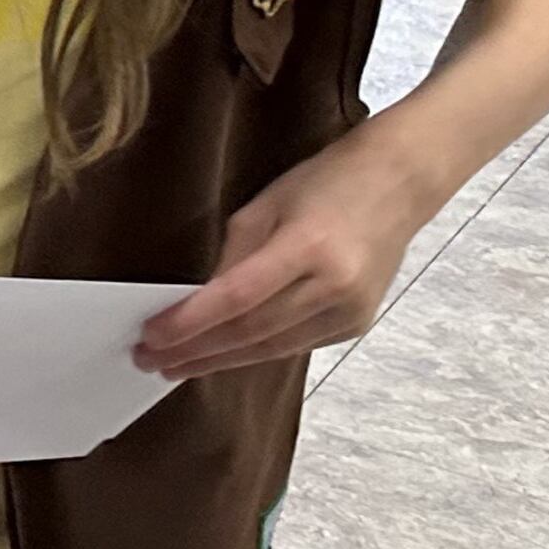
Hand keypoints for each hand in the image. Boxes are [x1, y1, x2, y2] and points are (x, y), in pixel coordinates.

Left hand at [136, 140, 429, 380]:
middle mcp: (335, 286)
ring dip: (220, 360)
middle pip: (252, 331)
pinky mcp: (357, 324)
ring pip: (273, 348)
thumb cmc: (324, 183)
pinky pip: (295, 345)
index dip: (190, 322)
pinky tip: (221, 356)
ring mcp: (351, 310)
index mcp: (308, 247)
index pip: (237, 298)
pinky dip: (254, 351)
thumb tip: (197, 303)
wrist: (398, 184)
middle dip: (197, 349)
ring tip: (177, 366)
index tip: (150, 336)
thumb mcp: (266, 206)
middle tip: (150, 359)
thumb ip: (233, 256)